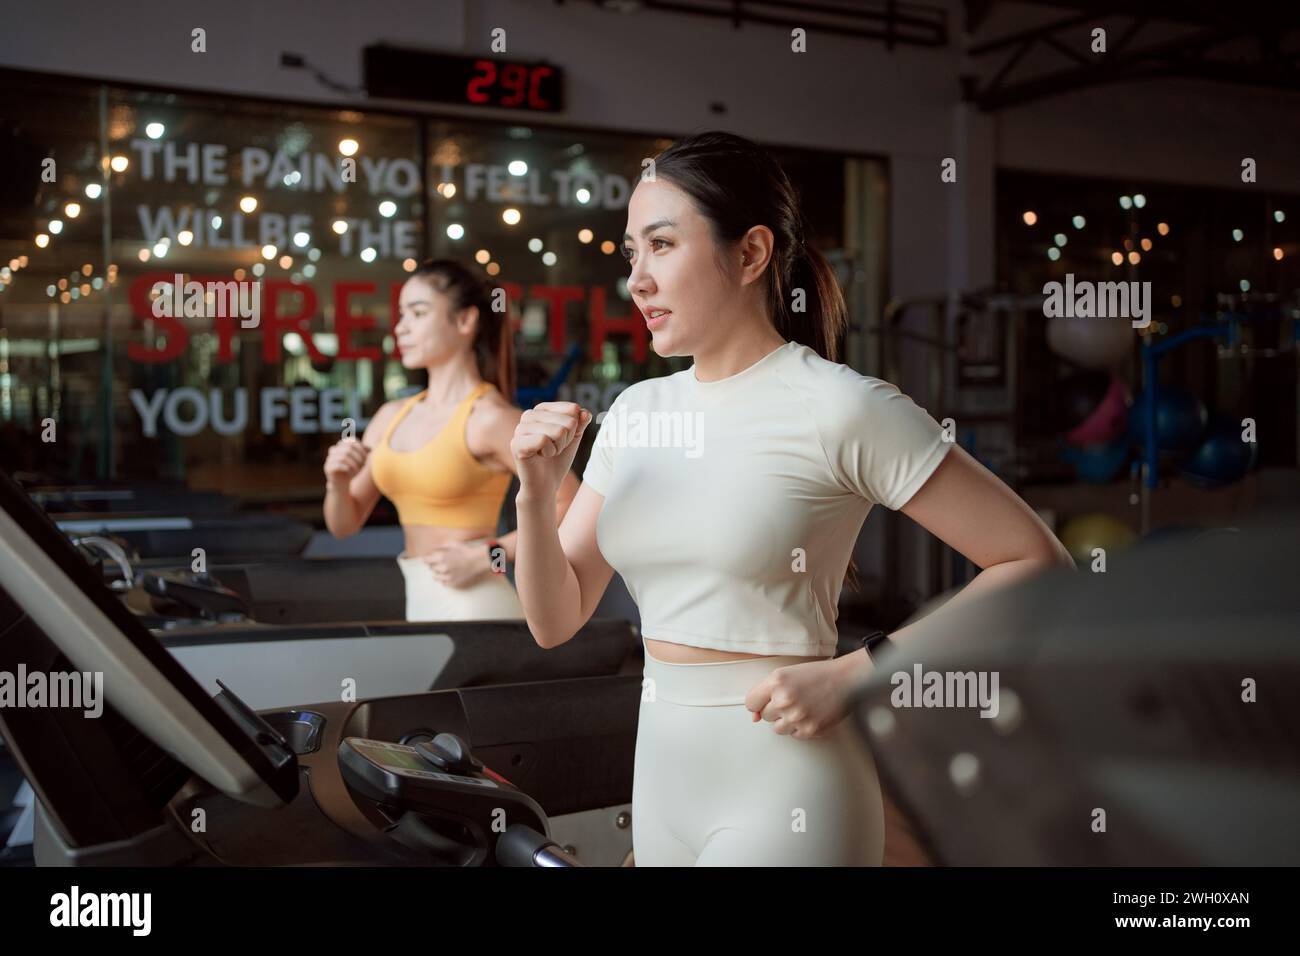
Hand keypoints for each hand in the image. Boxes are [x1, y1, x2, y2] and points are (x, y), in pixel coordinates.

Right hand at [324, 437, 368, 485]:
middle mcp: (333, 450)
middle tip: (364, 465)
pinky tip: (351, 472)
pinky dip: (347, 468)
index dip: (361, 448)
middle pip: (348, 449)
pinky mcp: (328, 468)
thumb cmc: (352, 470)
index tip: (367, 456)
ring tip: (358, 470)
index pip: (351, 441)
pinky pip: (337, 465)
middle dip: (359, 457)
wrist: (342, 484)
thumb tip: (370, 449)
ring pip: (343, 457)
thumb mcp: (360, 461)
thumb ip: (364, 453)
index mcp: (341, 446)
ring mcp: (330, 459)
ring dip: (354, 464)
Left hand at [422, 541, 491, 588]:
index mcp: (441, 558)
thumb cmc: (465, 550)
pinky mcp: (454, 582)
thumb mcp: (452, 543)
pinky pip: (444, 583)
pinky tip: (447, 575)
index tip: (425, 559)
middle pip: (432, 568)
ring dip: (438, 573)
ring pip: (436, 577)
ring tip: (443, 569)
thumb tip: (432, 548)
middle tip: (438, 563)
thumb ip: (440, 545)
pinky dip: (444, 580)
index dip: (426, 559)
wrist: (477, 560)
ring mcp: (448, 576)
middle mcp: (443, 568)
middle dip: (434, 565)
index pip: (427, 560)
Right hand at [511, 401, 591, 497]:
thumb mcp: (573, 438)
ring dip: (558, 447)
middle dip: (567, 440)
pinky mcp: (517, 443)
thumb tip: (585, 412)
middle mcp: (528, 415)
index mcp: (541, 409)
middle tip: (554, 449)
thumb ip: (580, 422)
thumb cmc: (558, 460)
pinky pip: (544, 439)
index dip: (574, 428)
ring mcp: (520, 428)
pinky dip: (549, 452)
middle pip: (568, 421)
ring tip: (547, 453)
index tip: (562, 439)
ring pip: (558, 431)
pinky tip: (541, 456)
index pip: (572, 409)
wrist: (545, 484)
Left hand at [743, 656, 864, 738]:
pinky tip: (811, 714)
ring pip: (777, 728)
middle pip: (765, 716)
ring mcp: (796, 716)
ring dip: (786, 721)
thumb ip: (766, 692)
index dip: (758, 702)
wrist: (846, 680)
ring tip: (801, 708)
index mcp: (776, 681)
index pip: (750, 703)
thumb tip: (754, 717)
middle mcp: (784, 699)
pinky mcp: (809, 730)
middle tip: (793, 699)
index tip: (767, 701)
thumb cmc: (817, 675)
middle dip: (775, 710)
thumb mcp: (787, 674)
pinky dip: (800, 728)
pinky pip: (794, 735)